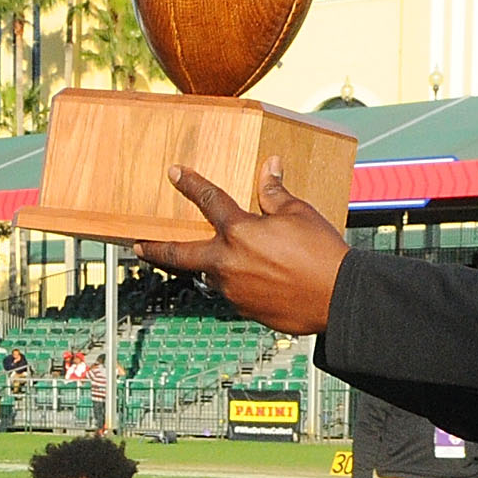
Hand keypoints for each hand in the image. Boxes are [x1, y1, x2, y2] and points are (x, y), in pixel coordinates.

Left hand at [134, 159, 348, 336]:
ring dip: (211, 266)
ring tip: (221, 259)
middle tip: (138, 246)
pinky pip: (233, 293)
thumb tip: (269, 168)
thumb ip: (275, 193)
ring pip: (211, 275)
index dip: (189, 184)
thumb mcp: (299, 214)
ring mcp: (232, 291)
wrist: (339, 299)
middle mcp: (227, 263)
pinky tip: (256, 279)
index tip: (174, 174)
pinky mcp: (245, 310)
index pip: (208, 200)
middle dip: (155, 249)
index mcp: (239, 232)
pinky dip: (238, 283)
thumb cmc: (322, 254)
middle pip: (179, 255)